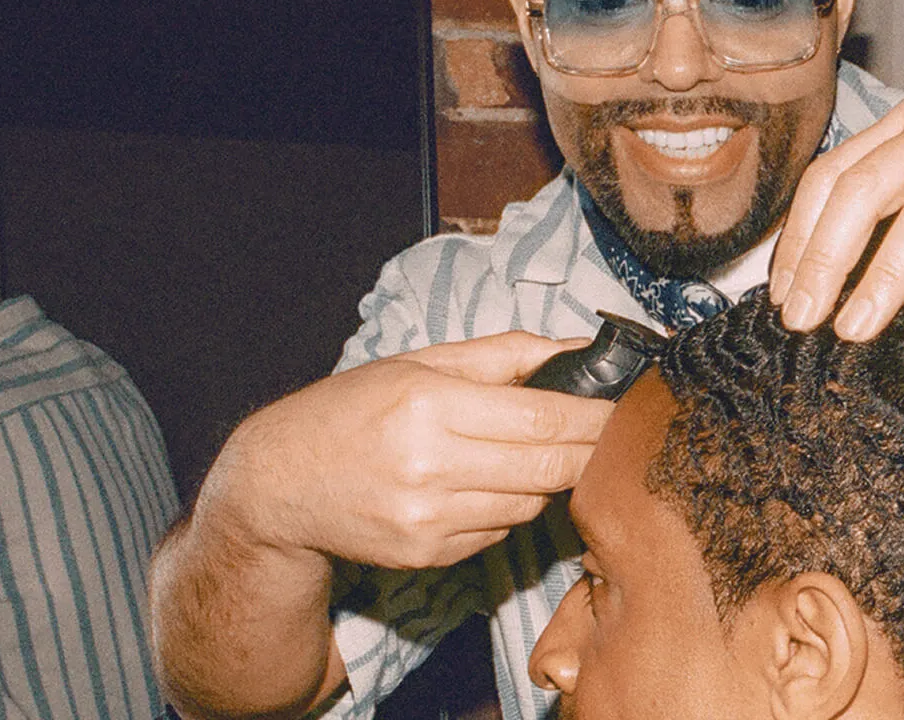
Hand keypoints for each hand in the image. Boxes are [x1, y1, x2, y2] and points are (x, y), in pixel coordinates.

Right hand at [196, 332, 612, 571]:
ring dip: (548, 480)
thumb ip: (505, 355)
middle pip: (548, 467)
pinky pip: (498, 531)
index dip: (594, 417)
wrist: (280, 484)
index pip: (541, 419)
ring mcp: (428, 519)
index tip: (623, 408)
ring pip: (530, 503)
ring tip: (537, 454)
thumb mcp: (421, 363)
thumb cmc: (352, 409)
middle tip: (612, 436)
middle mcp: (429, 466)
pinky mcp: (427, 555)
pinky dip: (508, 508)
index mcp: (429, 405)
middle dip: (590, 451)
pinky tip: (488, 485)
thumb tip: (579, 347)